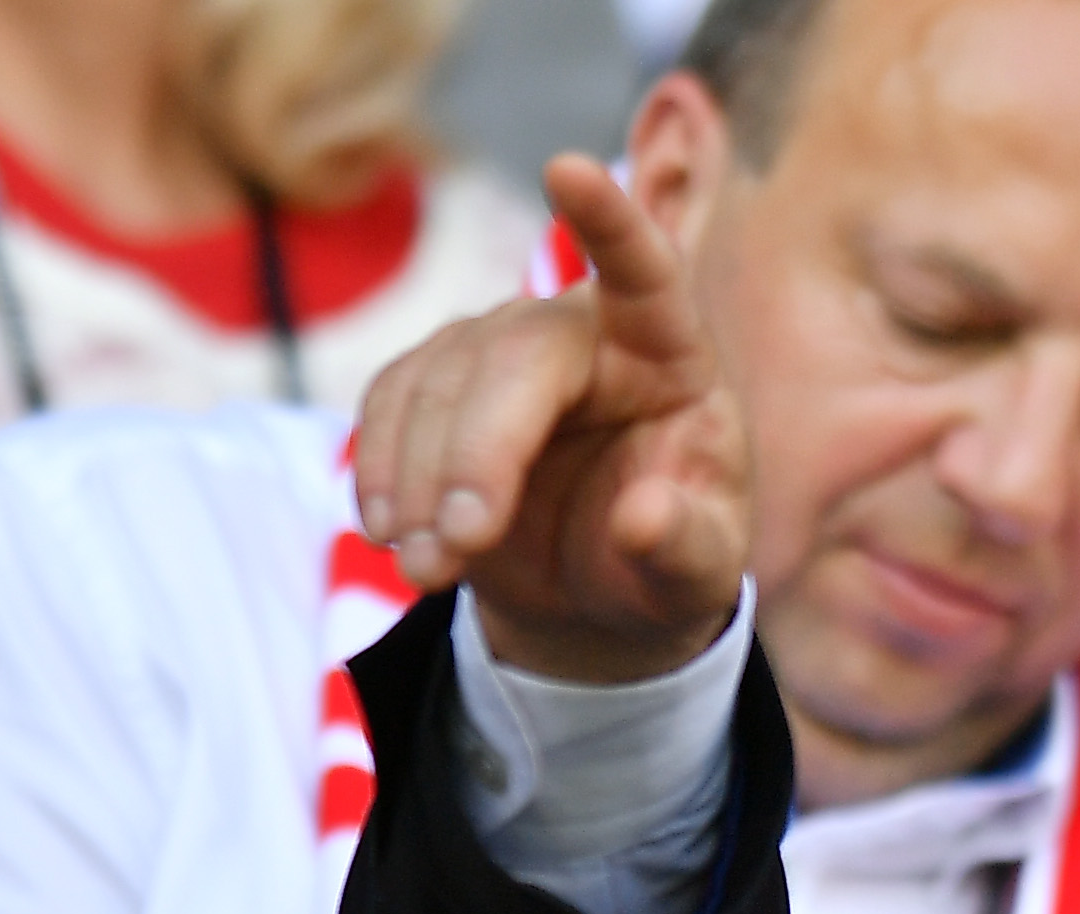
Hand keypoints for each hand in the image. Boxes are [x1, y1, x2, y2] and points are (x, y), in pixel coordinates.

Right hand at [352, 155, 749, 684]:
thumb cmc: (668, 558)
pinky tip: (392, 532)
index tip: (568, 167)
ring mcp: (499, 345)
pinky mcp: (437, 380)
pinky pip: (389, 407)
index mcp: (668, 349)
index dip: (610, 220)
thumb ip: (686, 548)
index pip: (647, 269)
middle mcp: (580, 328)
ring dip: (417, 480)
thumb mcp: (698, 577)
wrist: (599, 580)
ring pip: (436, 384)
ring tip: (427, 568)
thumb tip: (644, 516)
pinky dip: (381, 471)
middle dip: (475, 454)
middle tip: (458, 547)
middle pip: (511, 357)